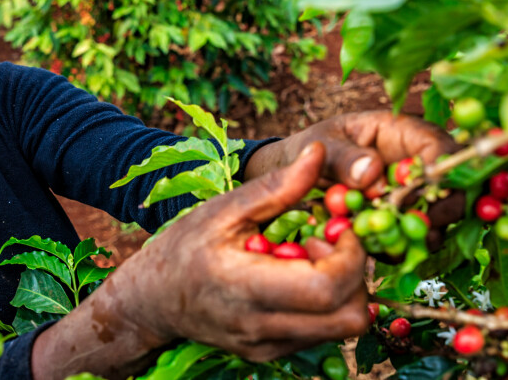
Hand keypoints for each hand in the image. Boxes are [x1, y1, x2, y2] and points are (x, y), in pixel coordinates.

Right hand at [32, 143, 367, 379]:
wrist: (153, 300)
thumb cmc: (184, 247)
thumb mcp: (223, 209)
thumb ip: (276, 186)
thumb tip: (318, 153)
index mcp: (246, 288)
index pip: (326, 288)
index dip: (350, 255)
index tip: (337, 226)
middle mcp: (262, 327)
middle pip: (349, 317)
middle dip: (355, 273)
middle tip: (325, 242)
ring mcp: (269, 347)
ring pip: (342, 328)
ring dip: (343, 288)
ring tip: (309, 259)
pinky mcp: (272, 354)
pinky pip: (322, 333)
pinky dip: (325, 303)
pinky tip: (297, 277)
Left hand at [244, 111, 464, 236]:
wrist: (297, 170)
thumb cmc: (314, 146)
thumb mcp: (322, 144)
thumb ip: (343, 156)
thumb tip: (373, 172)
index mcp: (403, 133)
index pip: (442, 147)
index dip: (441, 172)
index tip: (421, 193)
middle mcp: (417, 164)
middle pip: (453, 188)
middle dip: (439, 211)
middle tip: (413, 228)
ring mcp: (412, 194)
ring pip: (438, 219)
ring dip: (419, 235)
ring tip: (389, 242)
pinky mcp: (401, 220)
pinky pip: (413, 239)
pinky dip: (400, 249)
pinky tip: (378, 250)